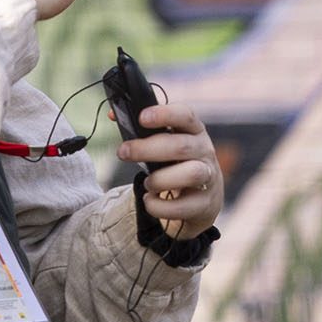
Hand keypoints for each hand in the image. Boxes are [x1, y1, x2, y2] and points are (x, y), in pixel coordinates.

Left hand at [117, 102, 222, 239]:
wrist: (202, 196)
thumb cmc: (177, 163)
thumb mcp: (166, 143)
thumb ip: (142, 130)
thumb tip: (113, 115)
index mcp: (194, 130)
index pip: (186, 115)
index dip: (165, 114)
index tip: (142, 118)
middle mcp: (204, 151)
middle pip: (181, 146)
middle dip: (148, 149)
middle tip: (123, 152)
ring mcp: (208, 177)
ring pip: (190, 174)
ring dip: (160, 179)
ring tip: (147, 183)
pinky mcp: (204, 203)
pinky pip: (182, 207)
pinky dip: (159, 206)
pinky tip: (150, 201)